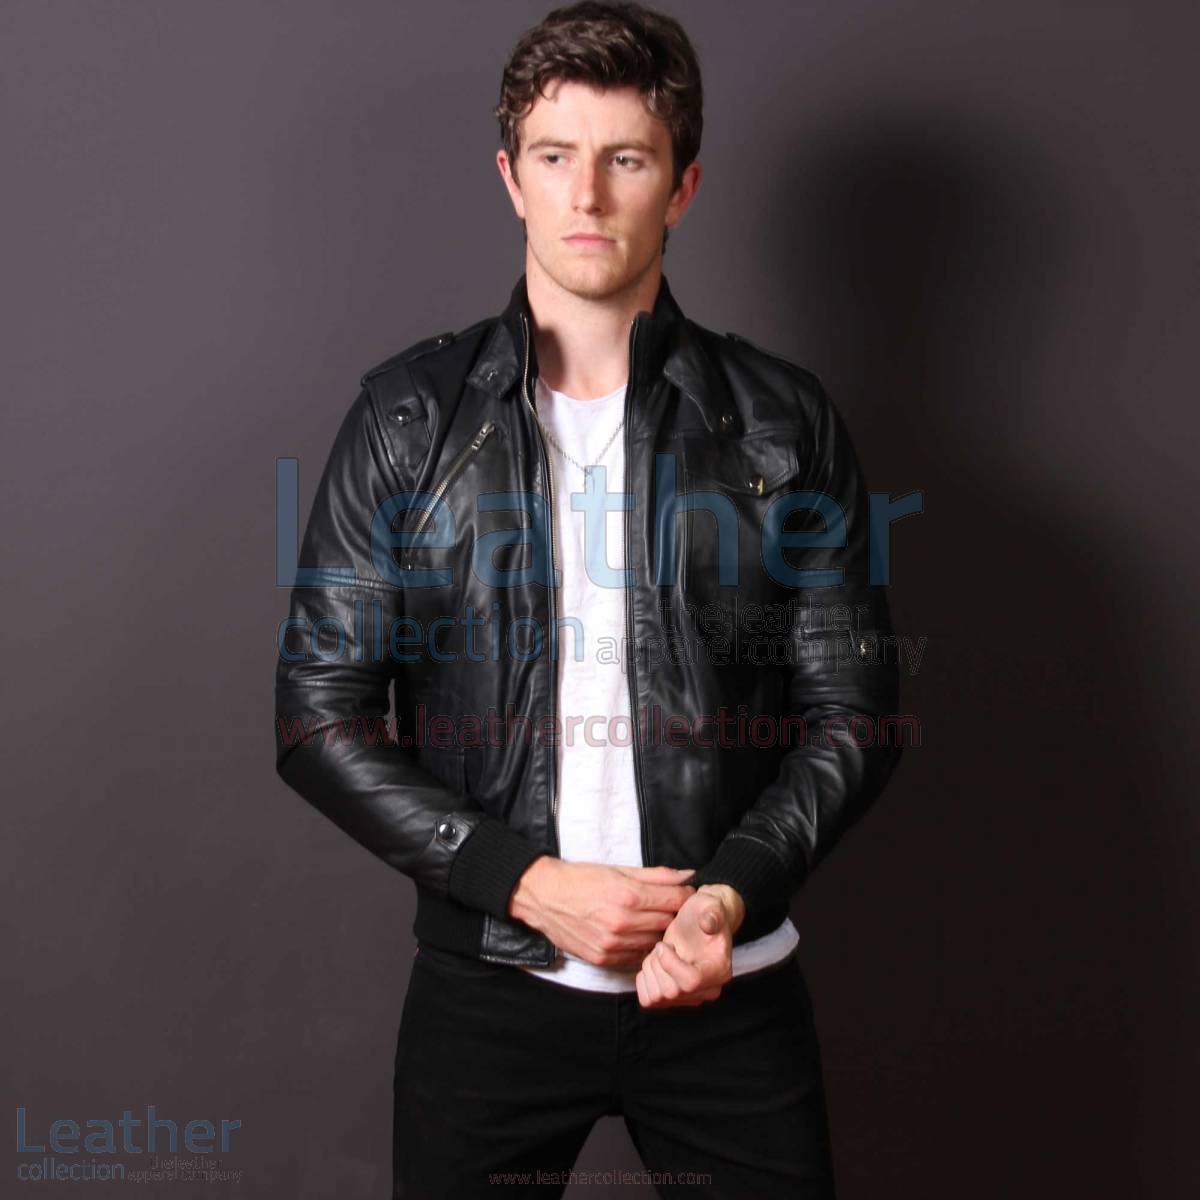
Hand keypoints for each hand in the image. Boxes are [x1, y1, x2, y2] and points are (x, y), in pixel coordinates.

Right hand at [508, 858, 696, 967]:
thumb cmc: (581, 879)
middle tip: (670, 909)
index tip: (685, 894)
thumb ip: (657, 875)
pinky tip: (635, 935)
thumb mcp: (619, 869)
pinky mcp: (603, 959)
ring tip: (651, 922)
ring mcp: (612, 944)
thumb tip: (687, 875)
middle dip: (674, 915)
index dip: (685, 896)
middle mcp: (622, 922)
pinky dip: (640, 946)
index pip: (675, 900)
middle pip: (667, 923)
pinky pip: (635, 957)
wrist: (544, 897)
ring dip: (657, 933)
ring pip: (654, 943)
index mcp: (628, 895)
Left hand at [634, 884, 744, 1008]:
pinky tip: (656, 963)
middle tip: (664, 945)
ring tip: (661, 953)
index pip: (690, 982)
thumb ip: (712, 913)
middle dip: (658, 964)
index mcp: (720, 970)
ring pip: (657, 997)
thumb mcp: (709, 904)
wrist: (699, 920)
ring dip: (651, 971)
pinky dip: (645, 980)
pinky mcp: (673, 1000)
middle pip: (670, 992)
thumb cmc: (704, 912)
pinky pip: (648, 1000)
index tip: (664, 944)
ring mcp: (690, 998)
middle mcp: (708, 990)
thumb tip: (709, 922)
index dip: (670, 963)